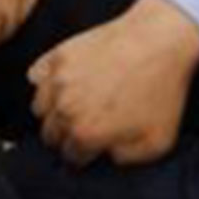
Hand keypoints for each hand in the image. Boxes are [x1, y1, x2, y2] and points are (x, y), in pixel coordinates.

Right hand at [29, 0, 198, 166]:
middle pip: (50, 134)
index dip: (83, 154)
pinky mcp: (58, 55)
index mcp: (85, 133)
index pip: (71, 156)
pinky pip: (37, 76)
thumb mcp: (158, 141)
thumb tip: (108, 156)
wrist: (160, 40)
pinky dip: (45, 82)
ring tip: (72, 106)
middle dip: (65, 136)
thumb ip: (127, 159)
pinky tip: (62, 83)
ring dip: (52, 111)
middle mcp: (64, 108)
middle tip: (84, 127)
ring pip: (39, 108)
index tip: (92, 147)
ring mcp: (58, 80)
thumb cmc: (162, 90)